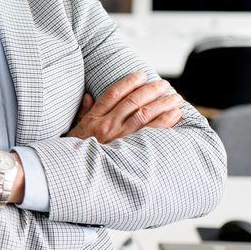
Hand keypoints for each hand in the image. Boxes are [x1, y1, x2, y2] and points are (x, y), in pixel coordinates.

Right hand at [67, 71, 182, 142]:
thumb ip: (83, 112)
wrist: (78, 174)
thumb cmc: (78, 152)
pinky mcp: (130, 149)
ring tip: (176, 98)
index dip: (129, 82)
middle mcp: (108, 125)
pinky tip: (175, 115)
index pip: (113, 94)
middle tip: (165, 84)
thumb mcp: (75, 130)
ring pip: (144, 114)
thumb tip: (89, 96)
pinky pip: (151, 132)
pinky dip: (165, 122)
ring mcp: (120, 137)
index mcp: (94, 118)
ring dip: (162, 104)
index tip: (142, 75)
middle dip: (151, 90)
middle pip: (133, 101)